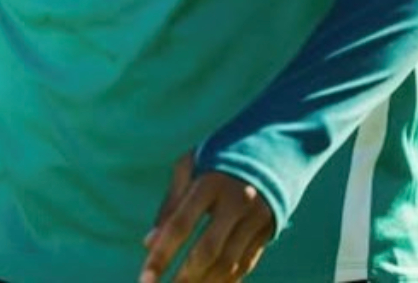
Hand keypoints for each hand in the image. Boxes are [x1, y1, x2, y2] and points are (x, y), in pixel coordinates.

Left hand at [140, 153, 274, 282]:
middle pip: (207, 250)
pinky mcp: (268, 231)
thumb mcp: (190, 168)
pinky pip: (245, 264)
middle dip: (183, 277)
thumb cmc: (218, 158)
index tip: (145, 278)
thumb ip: (170, 205)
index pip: (180, 225)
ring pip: (228, 263)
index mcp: (210, 182)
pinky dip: (225, 281)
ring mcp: (256, 218)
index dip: (161, 254)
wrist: (273, 148)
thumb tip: (148, 244)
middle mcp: (236, 202)